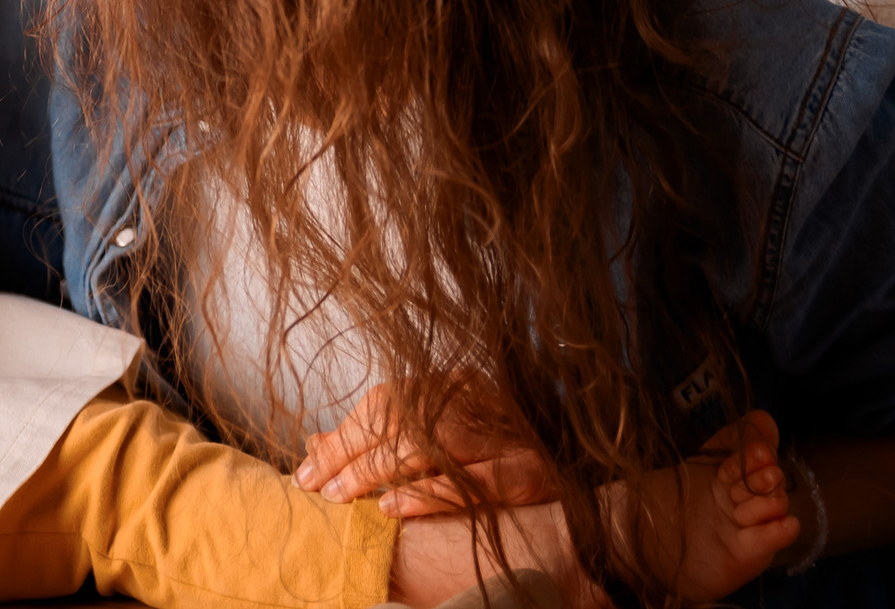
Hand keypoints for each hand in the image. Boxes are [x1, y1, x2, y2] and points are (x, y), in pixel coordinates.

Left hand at [298, 378, 558, 516]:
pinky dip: (429, 494)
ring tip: (344, 498)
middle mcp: (480, 401)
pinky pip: (475, 481)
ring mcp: (507, 435)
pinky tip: (391, 508)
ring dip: (379, 473)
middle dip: (351, 456)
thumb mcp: (439, 434)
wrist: (587, 472)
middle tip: (318, 489)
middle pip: (402, 419)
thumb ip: (380, 438)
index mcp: (456, 386)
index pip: (386, 404)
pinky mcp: (532, 473)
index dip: (343, 438)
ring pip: (430, 444)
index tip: (307, 472)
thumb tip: (315, 445)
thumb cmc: (502, 454)